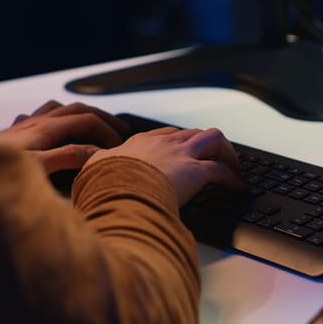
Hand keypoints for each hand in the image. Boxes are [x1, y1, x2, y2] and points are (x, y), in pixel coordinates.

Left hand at [0, 101, 128, 173]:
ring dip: (81, 114)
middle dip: (102, 117)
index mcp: (44, 128)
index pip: (86, 119)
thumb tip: (97, 151)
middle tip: (120, 131)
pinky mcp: (13, 134)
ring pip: (59, 109)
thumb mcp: (37, 168)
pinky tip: (55, 132)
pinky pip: (41, 116)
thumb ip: (68, 157)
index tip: (120, 147)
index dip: (107, 130)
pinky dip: (58, 120)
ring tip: (94, 127)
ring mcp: (22, 125)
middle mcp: (34, 121)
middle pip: (77, 109)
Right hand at [85, 126, 242, 205]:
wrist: (116, 190)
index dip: (178, 144)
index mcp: (141, 143)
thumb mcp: (92, 168)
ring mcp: (181, 155)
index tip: (183, 154)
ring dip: (225, 152)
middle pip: (193, 133)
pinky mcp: (195, 171)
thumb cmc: (104, 183)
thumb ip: (93, 161)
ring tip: (232, 167)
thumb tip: (86, 162)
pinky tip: (236, 188)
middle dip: (206, 145)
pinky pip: (221, 170)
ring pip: (214, 139)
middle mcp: (164, 143)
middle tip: (214, 158)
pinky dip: (232, 178)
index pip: (166, 136)